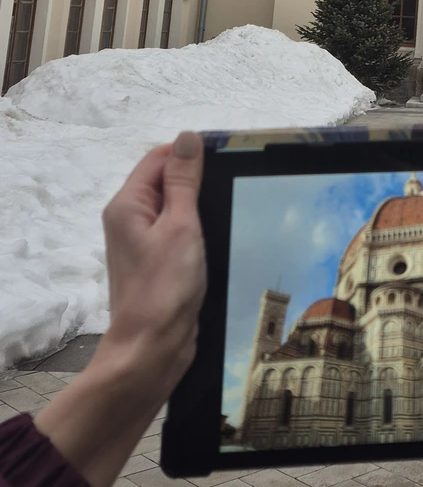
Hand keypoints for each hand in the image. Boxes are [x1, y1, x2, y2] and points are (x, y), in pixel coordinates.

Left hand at [99, 130, 206, 398]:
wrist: (152, 349)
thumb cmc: (165, 287)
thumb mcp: (181, 225)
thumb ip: (185, 180)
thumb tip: (188, 137)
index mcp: (128, 204)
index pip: (159, 158)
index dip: (191, 155)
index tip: (228, 160)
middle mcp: (129, 219)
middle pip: (166, 180)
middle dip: (198, 181)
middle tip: (231, 188)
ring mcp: (142, 243)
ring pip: (175, 207)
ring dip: (200, 207)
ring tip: (227, 212)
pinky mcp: (156, 263)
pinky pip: (178, 231)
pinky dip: (198, 229)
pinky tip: (218, 237)